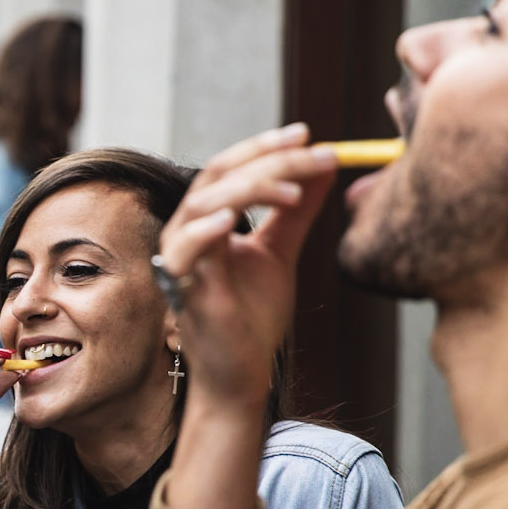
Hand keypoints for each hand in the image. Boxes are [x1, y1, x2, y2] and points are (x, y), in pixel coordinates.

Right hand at [159, 125, 338, 409]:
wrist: (242, 373)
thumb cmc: (254, 317)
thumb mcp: (282, 252)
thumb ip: (299, 211)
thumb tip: (327, 166)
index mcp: (209, 217)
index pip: (233, 167)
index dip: (268, 146)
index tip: (310, 135)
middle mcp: (189, 229)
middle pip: (220, 174)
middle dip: (269, 159)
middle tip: (313, 153)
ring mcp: (181, 257)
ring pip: (204, 202)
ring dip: (251, 189)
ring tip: (293, 193)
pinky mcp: (181, 286)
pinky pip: (186, 249)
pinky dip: (206, 230)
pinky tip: (233, 222)